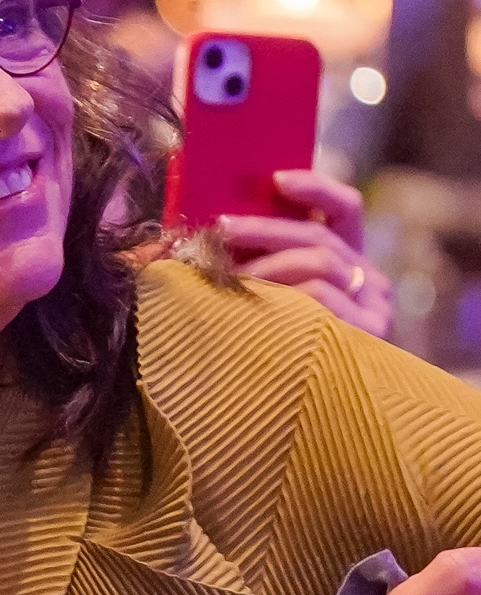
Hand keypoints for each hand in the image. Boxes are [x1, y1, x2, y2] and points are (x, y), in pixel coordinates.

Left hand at [217, 170, 390, 337]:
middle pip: (320, 237)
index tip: (277, 179)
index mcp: (348, 264)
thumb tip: (225, 222)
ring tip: (229, 278)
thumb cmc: (269, 345)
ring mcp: (373, 309)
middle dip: (265, 229)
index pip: (345, 209)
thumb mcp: (269, 295)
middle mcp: (369, 282)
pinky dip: (282, 295)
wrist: (295, 415)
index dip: (316, 188)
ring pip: (320, 263)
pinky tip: (252, 305)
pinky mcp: (368, 334)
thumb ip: (263, 260)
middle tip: (222, 228)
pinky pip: (321, 297)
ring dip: (268, 266)